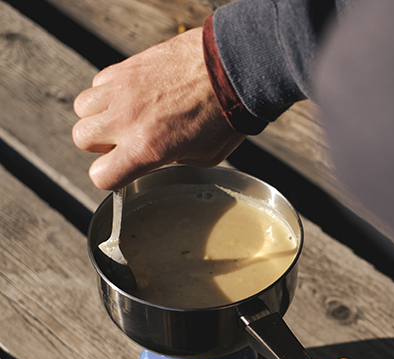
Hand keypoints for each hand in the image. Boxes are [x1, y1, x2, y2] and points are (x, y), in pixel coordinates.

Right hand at [72, 27, 245, 189]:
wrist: (232, 70)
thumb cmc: (226, 115)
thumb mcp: (206, 156)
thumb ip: (173, 159)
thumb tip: (162, 155)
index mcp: (146, 148)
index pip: (101, 176)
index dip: (112, 177)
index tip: (124, 171)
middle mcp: (127, 119)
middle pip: (82, 139)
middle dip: (101, 145)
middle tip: (125, 141)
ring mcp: (122, 90)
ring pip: (84, 108)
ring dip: (100, 116)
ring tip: (125, 116)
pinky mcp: (126, 67)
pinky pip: (100, 83)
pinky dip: (110, 91)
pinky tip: (135, 95)